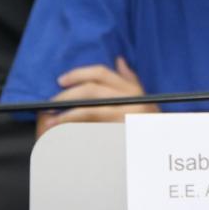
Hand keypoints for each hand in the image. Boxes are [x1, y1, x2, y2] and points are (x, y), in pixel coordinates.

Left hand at [35, 56, 159, 137]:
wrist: (159, 148)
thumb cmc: (149, 124)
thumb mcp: (144, 99)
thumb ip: (131, 81)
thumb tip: (120, 60)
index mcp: (132, 89)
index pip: (101, 73)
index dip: (78, 74)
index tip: (60, 80)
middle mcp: (129, 100)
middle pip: (90, 90)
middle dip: (66, 95)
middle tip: (50, 103)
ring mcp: (124, 117)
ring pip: (87, 109)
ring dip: (65, 114)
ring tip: (49, 120)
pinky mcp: (118, 133)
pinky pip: (90, 129)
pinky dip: (74, 129)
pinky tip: (61, 132)